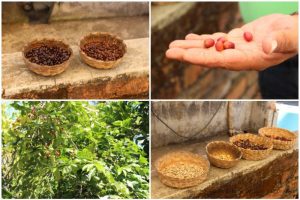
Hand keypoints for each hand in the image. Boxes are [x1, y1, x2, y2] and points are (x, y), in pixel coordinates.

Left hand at [166, 14, 297, 70]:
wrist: (295, 34)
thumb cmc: (295, 38)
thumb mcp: (292, 39)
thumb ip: (281, 42)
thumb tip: (267, 44)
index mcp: (249, 60)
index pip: (219, 61)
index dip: (200, 58)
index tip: (183, 55)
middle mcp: (238, 57)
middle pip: (208, 56)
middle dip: (188, 54)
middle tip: (169, 52)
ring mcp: (236, 49)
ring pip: (209, 48)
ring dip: (191, 47)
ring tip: (173, 45)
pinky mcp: (236, 40)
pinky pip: (216, 41)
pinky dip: (203, 39)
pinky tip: (191, 38)